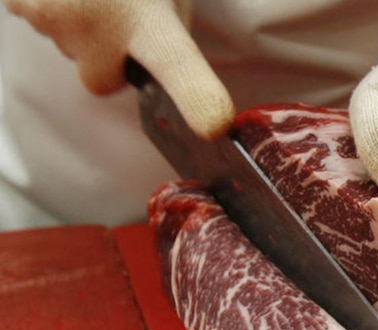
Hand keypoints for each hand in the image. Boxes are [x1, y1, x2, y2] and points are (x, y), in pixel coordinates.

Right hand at [4, 0, 233, 138]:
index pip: (177, 63)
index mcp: (147, 17)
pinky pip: (37, 18)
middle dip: (109, 55)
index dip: (196, 95)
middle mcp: (96, 24)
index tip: (214, 125)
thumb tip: (165, 49)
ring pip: (68, 46)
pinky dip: (50, 3)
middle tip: (119, 9)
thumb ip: (168, 22)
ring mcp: (50, 15)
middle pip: (102, 77)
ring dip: (79, 23)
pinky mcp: (18, 3)